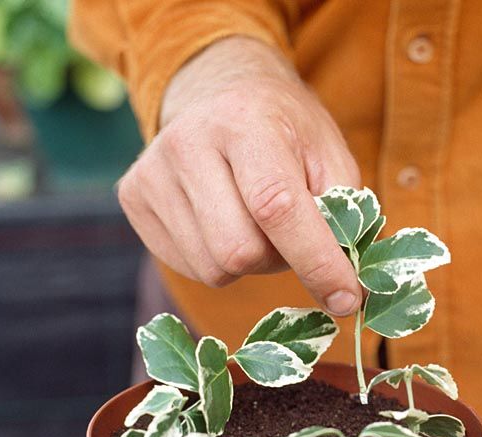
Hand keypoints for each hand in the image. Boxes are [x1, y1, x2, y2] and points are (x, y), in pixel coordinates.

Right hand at [118, 36, 361, 315]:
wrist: (216, 92)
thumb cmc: (284, 132)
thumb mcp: (328, 157)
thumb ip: (342, 217)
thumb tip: (345, 290)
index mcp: (245, 121)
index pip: (277, 207)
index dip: (316, 262)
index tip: (347, 299)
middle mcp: (186, 142)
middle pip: (239, 252)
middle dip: (277, 260)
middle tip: (288, 235)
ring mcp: (152, 172)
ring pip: (213, 269)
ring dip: (248, 263)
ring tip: (252, 224)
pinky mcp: (134, 198)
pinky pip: (189, 268)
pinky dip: (218, 261)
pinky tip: (221, 223)